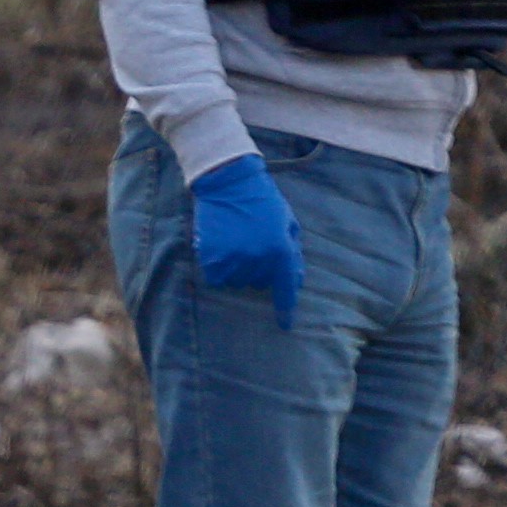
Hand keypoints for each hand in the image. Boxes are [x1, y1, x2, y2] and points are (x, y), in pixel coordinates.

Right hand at [188, 154, 304, 329]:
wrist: (228, 181)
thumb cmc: (263, 201)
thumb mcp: (288, 223)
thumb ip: (293, 253)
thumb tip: (294, 281)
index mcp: (280, 251)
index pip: (285, 290)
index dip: (285, 310)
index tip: (285, 324)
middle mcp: (258, 260)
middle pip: (260, 283)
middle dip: (260, 268)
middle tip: (253, 243)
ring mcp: (233, 260)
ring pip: (238, 281)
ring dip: (239, 268)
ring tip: (236, 242)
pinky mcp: (212, 259)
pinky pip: (218, 278)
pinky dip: (220, 268)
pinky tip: (221, 248)